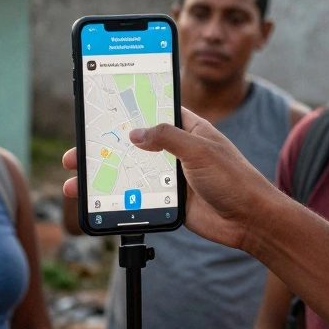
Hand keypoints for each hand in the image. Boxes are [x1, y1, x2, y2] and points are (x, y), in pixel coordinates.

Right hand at [62, 107, 279, 252]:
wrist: (251, 221)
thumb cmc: (236, 179)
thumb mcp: (200, 149)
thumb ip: (167, 138)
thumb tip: (134, 134)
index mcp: (188, 128)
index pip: (152, 110)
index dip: (127, 107)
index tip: (100, 107)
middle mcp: (176, 149)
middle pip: (132, 144)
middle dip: (103, 147)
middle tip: (77, 151)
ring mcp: (170, 176)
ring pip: (130, 171)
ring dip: (104, 175)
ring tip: (78, 180)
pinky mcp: (168, 200)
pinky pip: (137, 195)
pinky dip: (117, 196)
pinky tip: (98, 199)